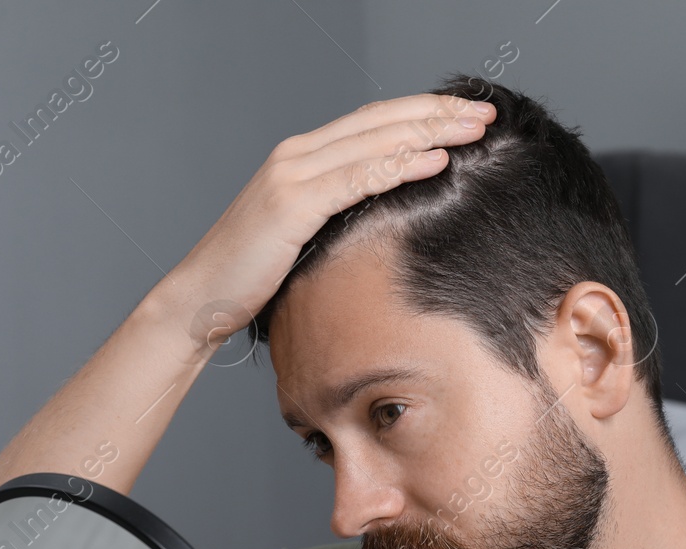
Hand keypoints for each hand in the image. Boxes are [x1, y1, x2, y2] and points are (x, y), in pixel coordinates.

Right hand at [159, 92, 496, 354]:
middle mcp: (297, 155)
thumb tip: (388, 215)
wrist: (200, 299)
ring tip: (474, 129)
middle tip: (485, 112)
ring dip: (429, 132)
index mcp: (302, 157)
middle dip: (437, 112)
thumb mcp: (305, 235)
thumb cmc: (253, 276)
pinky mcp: (291, 206)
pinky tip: (435, 161)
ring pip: (373, 142)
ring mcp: (291, 176)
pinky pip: (356, 180)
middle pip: (380, 120)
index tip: (468, 114)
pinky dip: (398, 167)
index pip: (373, 121)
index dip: (422, 112)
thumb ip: (339, 213)